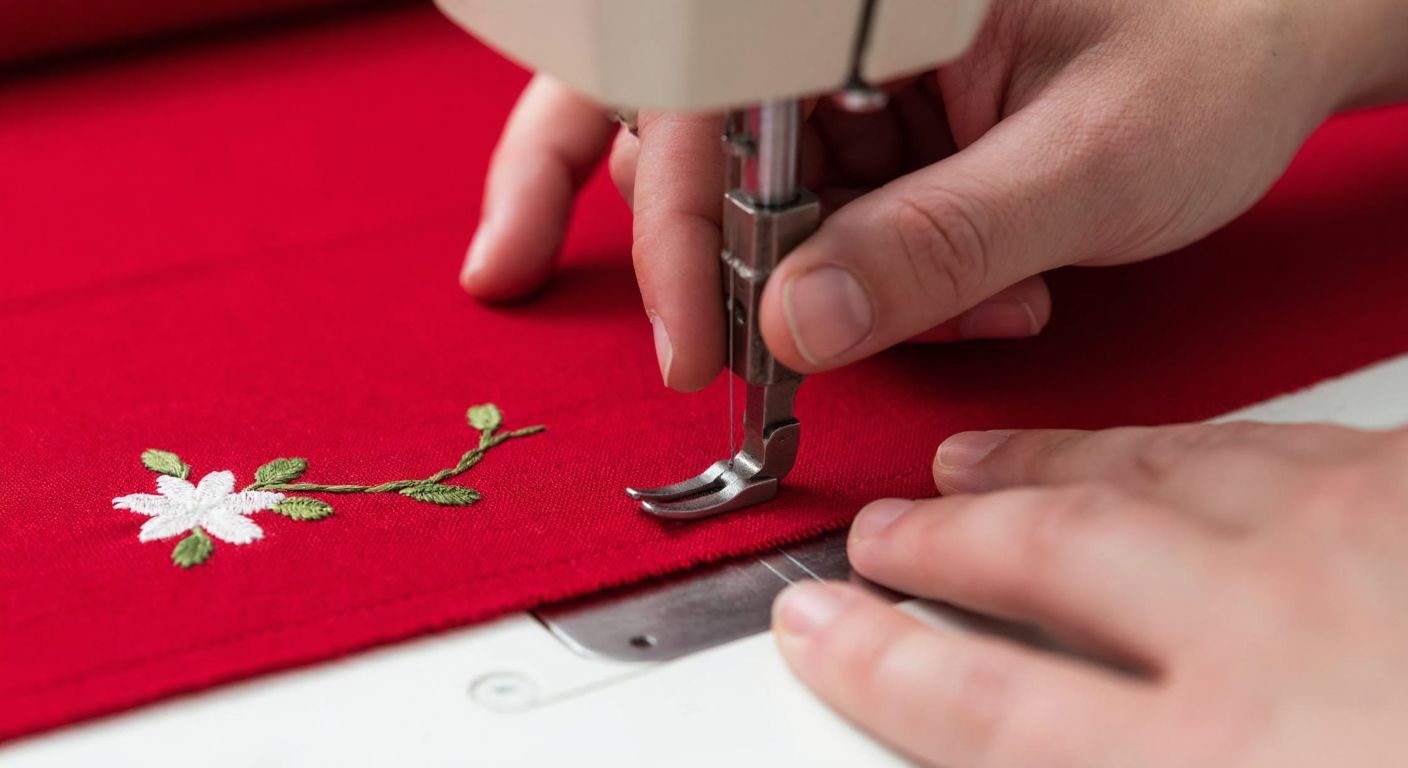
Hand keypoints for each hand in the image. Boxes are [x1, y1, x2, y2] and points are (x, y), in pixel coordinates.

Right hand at [461, 0, 1402, 390]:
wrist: (1263, 57)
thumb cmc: (1207, 59)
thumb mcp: (1086, 161)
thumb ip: (941, 242)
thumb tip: (797, 322)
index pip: (701, 93)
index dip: (674, 222)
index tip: (693, 340)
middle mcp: (833, 21)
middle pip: (686, 145)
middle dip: (728, 266)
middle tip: (748, 350)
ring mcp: (846, 78)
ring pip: (751, 201)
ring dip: (827, 290)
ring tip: (969, 305)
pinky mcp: (870, 130)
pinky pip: (817, 223)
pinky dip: (869, 286)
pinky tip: (967, 294)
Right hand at [772, 421, 1407, 766]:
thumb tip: (1048, 757)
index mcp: (1234, 759)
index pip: (992, 704)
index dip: (880, 664)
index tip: (817, 628)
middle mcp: (1267, 629)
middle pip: (1048, 556)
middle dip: (943, 539)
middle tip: (882, 532)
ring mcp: (1349, 540)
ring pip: (1146, 473)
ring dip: (1043, 465)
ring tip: (977, 462)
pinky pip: (1266, 440)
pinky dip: (1182, 441)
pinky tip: (1163, 443)